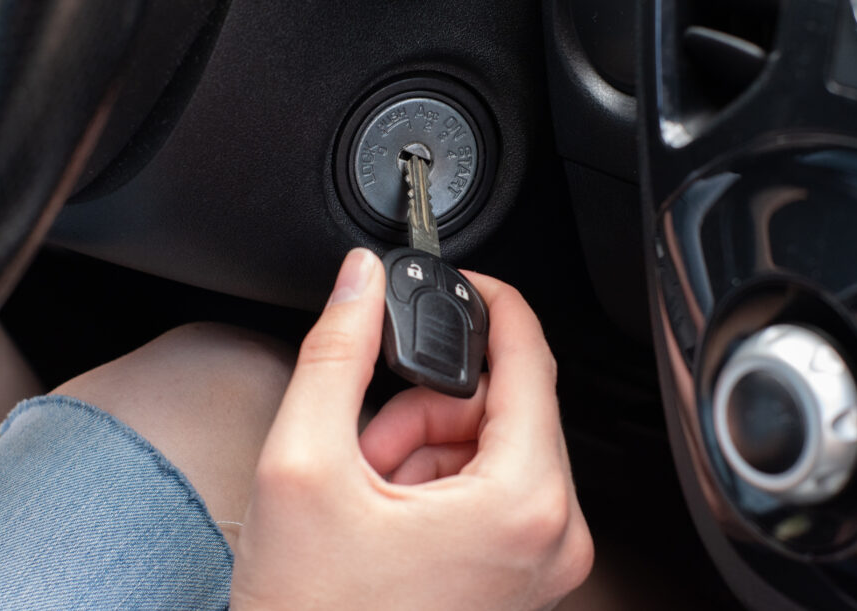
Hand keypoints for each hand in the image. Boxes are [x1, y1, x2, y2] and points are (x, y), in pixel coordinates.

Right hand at [231, 248, 592, 610]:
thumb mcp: (304, 465)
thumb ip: (338, 353)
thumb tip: (361, 282)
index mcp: (522, 503)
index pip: (531, 360)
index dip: (495, 305)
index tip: (466, 282)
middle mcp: (552, 536)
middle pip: (503, 406)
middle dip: (425, 408)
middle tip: (367, 445)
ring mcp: (542, 560)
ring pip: (491, 445)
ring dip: (423, 448)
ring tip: (370, 492)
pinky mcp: (521, 574)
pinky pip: (492, 488)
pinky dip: (436, 483)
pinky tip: (388, 516)